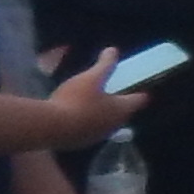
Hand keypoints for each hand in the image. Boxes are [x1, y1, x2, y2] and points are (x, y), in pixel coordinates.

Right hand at [37, 49, 151, 148]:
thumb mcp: (91, 77)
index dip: (141, 91)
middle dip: (120, 102)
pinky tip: (76, 113)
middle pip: (122, 112)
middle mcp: (114, 126)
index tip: (142, 86)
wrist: (51, 127)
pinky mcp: (81, 143)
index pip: (140, 100)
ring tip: (95, 100)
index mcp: (121, 110)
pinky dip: (88, 120)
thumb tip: (113, 50)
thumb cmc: (77, 100)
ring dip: (103, 112)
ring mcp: (97, 136)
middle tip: (115, 90)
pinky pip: (89, 129)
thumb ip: (105, 64)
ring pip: (106, 122)